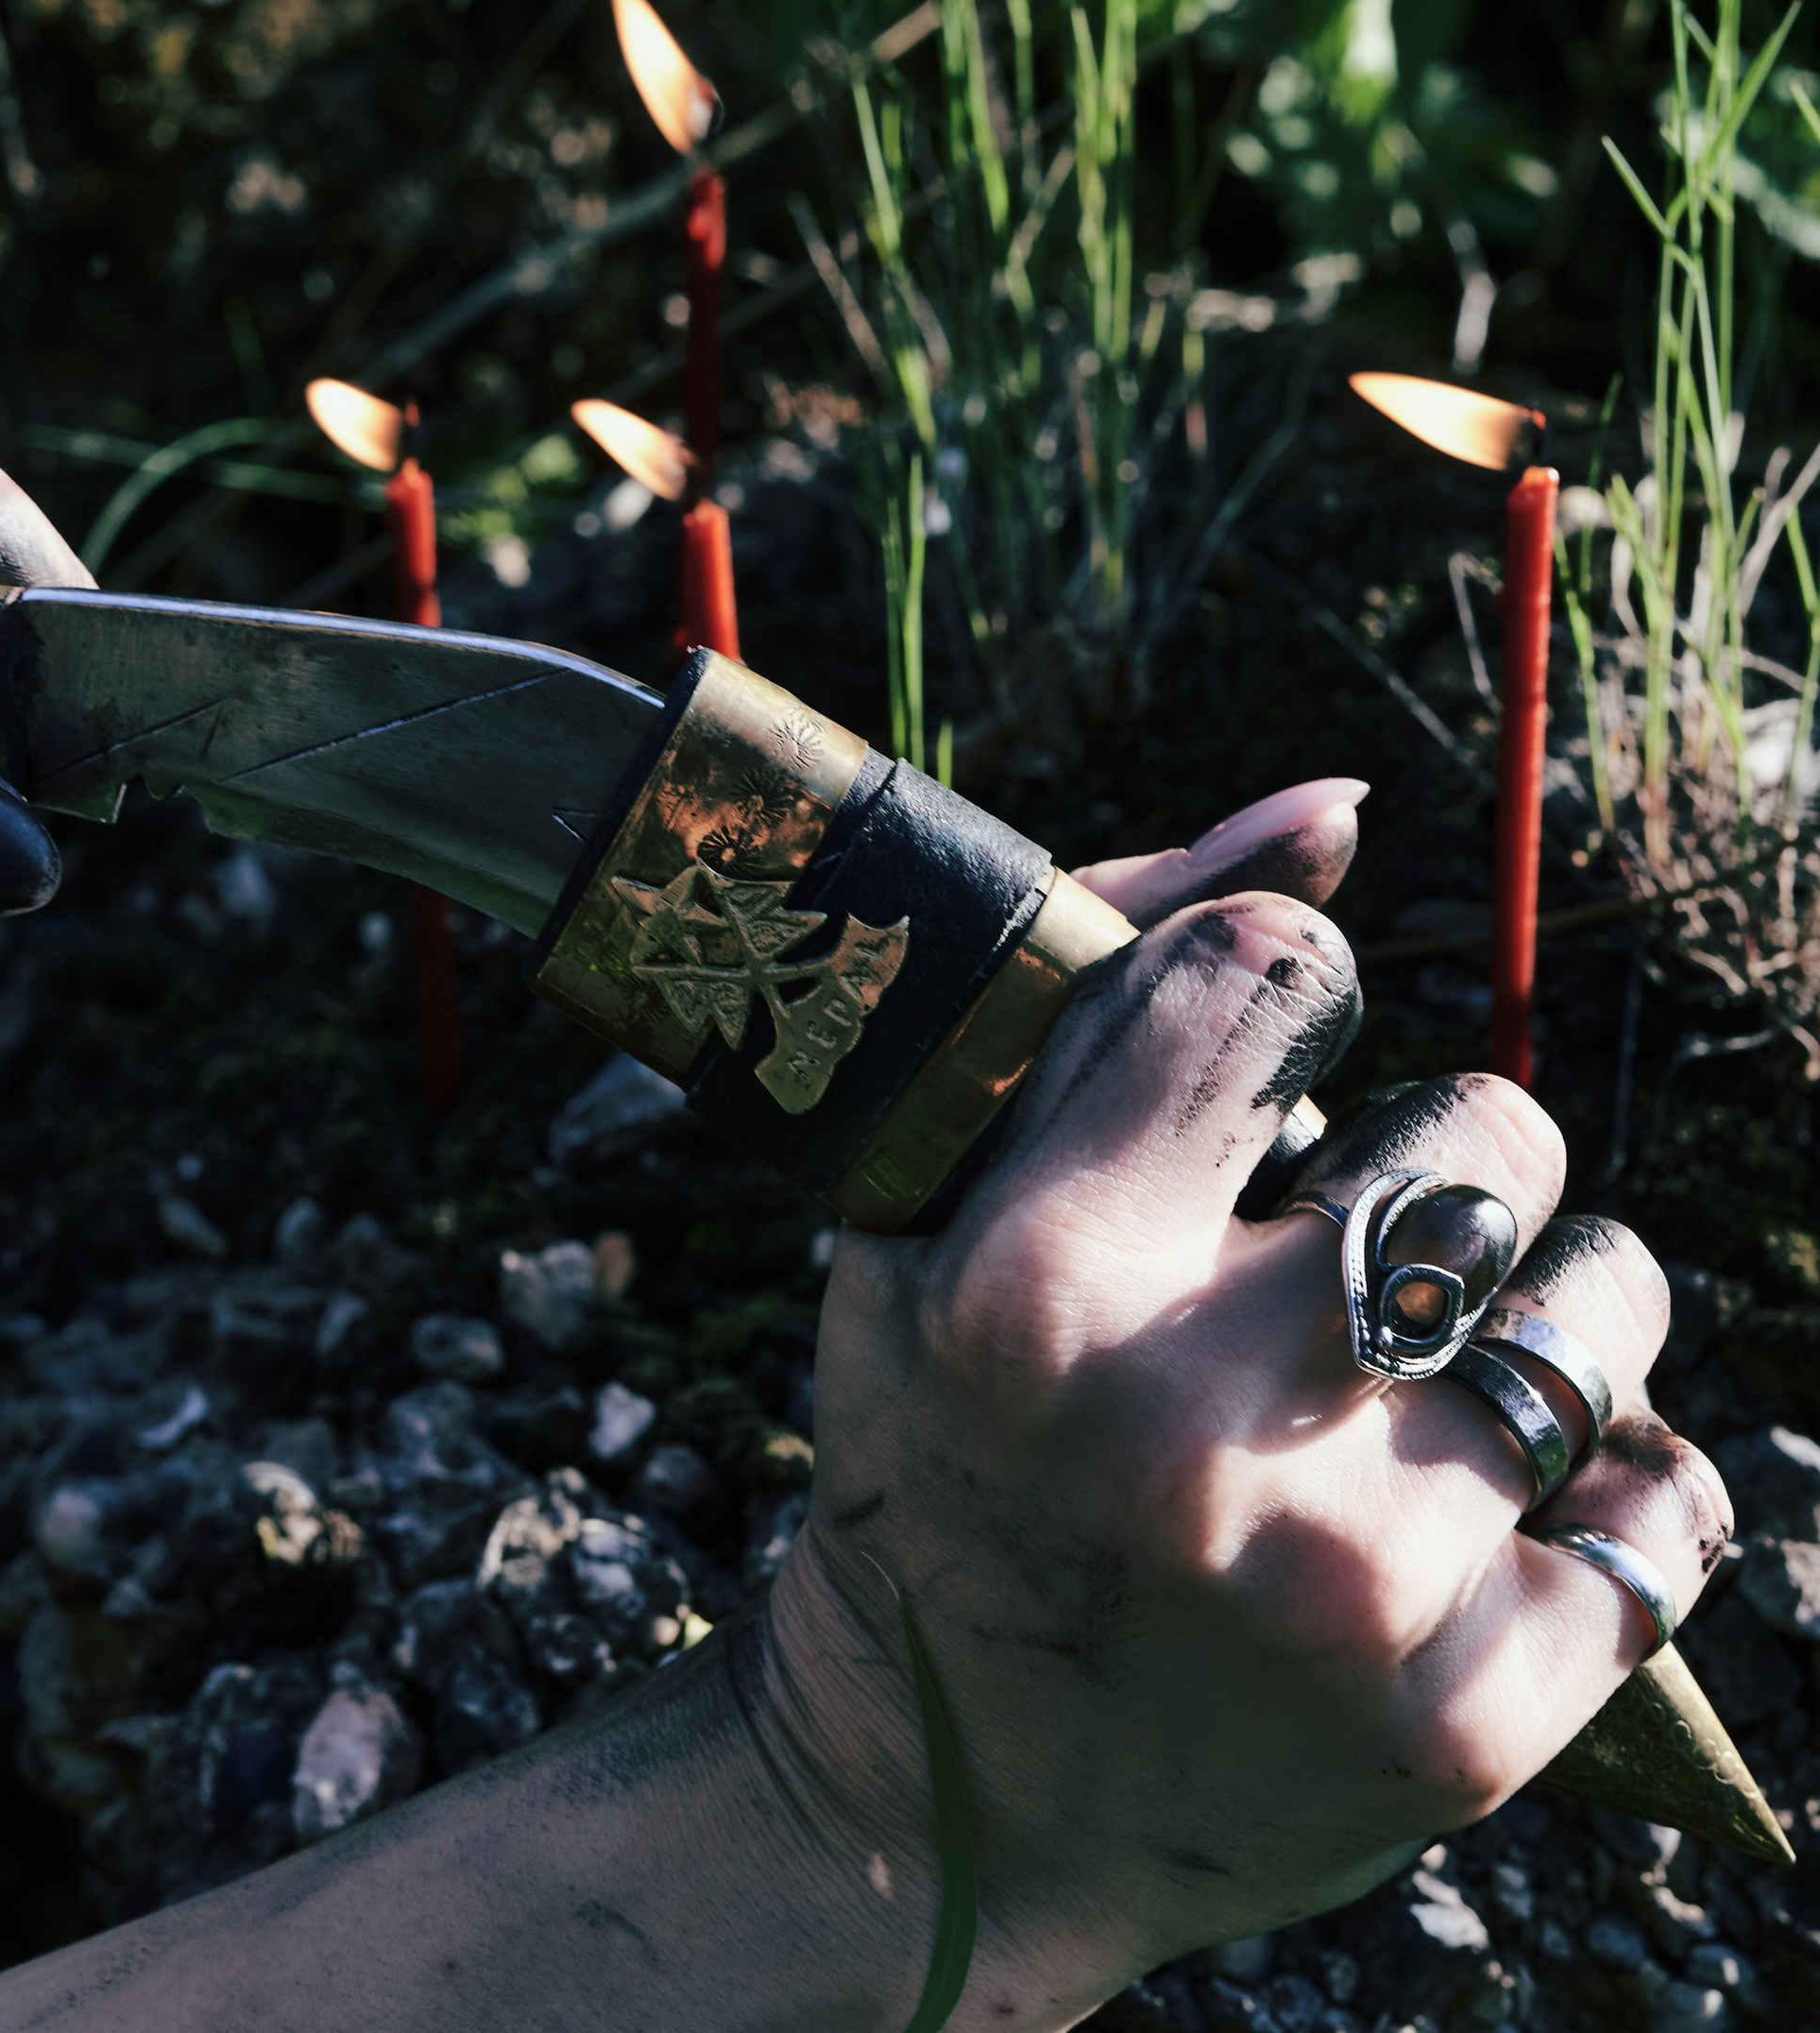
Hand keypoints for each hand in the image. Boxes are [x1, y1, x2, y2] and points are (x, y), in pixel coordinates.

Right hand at [760, 793, 1726, 2021]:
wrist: (950, 1803)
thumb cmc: (937, 1449)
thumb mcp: (934, 1206)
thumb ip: (1111, 973)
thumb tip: (1338, 809)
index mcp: (1030, 1280)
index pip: (1269, 976)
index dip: (1289, 1001)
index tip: (1272, 1073)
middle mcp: (1193, 1426)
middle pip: (1485, 1134)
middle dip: (1438, 1159)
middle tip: (1351, 1249)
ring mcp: (1350, 1586)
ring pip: (1607, 1308)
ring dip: (1545, 1303)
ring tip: (1426, 1370)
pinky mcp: (1472, 1728)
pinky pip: (1678, 1509)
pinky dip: (1606, 1481)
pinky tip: (1482, 1507)